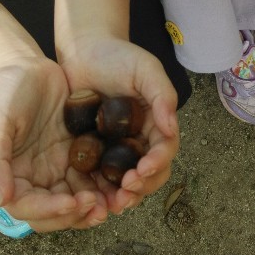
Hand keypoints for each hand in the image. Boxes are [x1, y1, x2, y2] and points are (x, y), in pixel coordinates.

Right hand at [0, 56, 108, 231]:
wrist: (22, 65)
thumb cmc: (1, 93)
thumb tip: (0, 201)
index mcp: (11, 177)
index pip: (28, 208)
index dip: (50, 211)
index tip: (72, 203)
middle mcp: (34, 179)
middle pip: (54, 212)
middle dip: (76, 216)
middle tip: (100, 209)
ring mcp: (56, 167)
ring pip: (76, 199)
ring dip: (93, 207)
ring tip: (114, 203)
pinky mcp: (75, 153)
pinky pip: (90, 176)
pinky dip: (103, 185)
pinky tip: (120, 182)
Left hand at [57, 34, 181, 214]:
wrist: (83, 50)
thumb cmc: (117, 56)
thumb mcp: (146, 69)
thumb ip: (162, 94)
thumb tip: (171, 127)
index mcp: (156, 123)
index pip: (164, 150)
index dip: (157, 163)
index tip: (143, 169)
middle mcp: (139, 141)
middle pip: (149, 174)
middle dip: (141, 187)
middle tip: (126, 192)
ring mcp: (115, 150)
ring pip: (125, 182)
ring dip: (122, 197)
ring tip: (110, 204)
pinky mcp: (92, 153)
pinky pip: (98, 178)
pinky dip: (98, 192)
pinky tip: (89, 198)